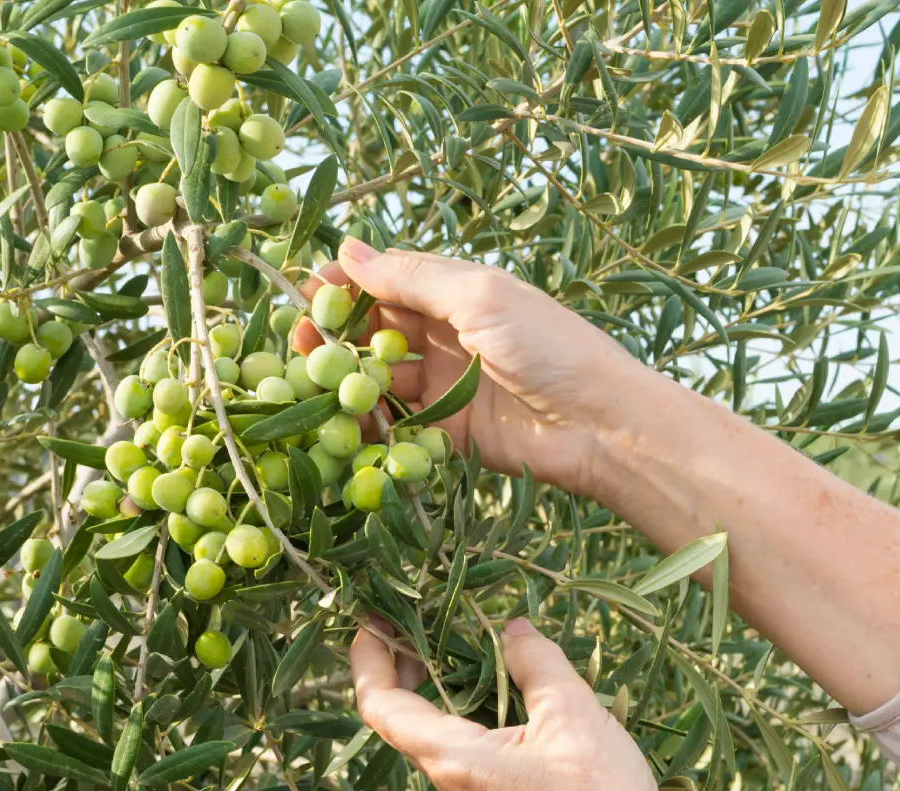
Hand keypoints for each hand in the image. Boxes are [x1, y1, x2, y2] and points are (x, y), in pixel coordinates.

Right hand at [292, 237, 656, 494]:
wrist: (601, 424)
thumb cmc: (550, 346)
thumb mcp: (480, 296)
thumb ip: (412, 278)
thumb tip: (348, 250)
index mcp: (454, 291)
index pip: (382, 280)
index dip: (341, 286)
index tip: (303, 297)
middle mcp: (445, 334)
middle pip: (371, 330)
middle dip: (332, 337)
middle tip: (298, 350)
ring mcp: (445, 383)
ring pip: (378, 378)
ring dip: (346, 381)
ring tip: (316, 389)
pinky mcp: (448, 430)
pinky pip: (397, 424)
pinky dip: (371, 424)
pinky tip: (349, 425)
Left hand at [349, 616, 683, 790]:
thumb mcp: (570, 713)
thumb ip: (536, 662)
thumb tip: (513, 629)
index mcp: (453, 758)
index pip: (380, 705)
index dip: (369, 658)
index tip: (375, 619)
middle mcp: (452, 785)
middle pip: (403, 720)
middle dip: (403, 666)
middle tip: (418, 621)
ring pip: (438, 738)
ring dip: (441, 689)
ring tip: (463, 646)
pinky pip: (469, 754)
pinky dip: (472, 714)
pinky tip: (508, 694)